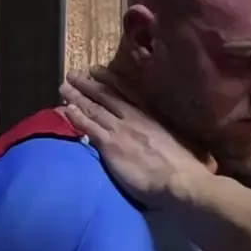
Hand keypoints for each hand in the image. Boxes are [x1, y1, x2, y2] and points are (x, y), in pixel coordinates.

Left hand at [59, 68, 211, 208]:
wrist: (179, 181)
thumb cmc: (186, 166)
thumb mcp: (181, 142)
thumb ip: (169, 136)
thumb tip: (170, 139)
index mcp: (152, 116)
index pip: (126, 93)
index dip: (109, 80)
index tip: (96, 69)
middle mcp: (134, 118)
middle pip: (106, 96)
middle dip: (88, 84)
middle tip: (73, 74)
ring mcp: (121, 129)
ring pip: (94, 108)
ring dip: (77, 96)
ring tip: (63, 86)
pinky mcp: (111, 145)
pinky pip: (89, 127)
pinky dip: (76, 117)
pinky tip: (65, 109)